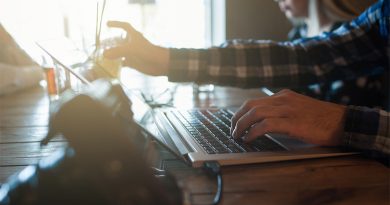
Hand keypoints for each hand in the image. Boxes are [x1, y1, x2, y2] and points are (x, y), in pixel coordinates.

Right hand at [103, 21, 169, 75]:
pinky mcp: (134, 62)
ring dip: (112, 54)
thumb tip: (104, 54)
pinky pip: (123, 62)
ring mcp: (132, 53)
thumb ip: (117, 51)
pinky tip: (110, 66)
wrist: (160, 64)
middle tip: (100, 45)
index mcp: (133, 36)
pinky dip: (117, 64)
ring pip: (120, 52)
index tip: (107, 24)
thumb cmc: (147, 52)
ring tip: (102, 56)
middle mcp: (132, 44)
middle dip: (110, 42)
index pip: (124, 26)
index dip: (116, 24)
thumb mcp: (131, 49)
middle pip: (119, 41)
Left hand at [231, 89, 346, 145]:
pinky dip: (253, 132)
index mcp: (284, 96)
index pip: (255, 101)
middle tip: (232, 130)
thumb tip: (265, 122)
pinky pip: (265, 125)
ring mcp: (287, 110)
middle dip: (236, 118)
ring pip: (254, 113)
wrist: (344, 122)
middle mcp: (283, 100)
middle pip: (250, 105)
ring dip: (241, 125)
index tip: (235, 122)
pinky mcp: (292, 123)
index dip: (241, 112)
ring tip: (237, 136)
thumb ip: (283, 110)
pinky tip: (249, 139)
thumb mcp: (299, 108)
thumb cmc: (323, 118)